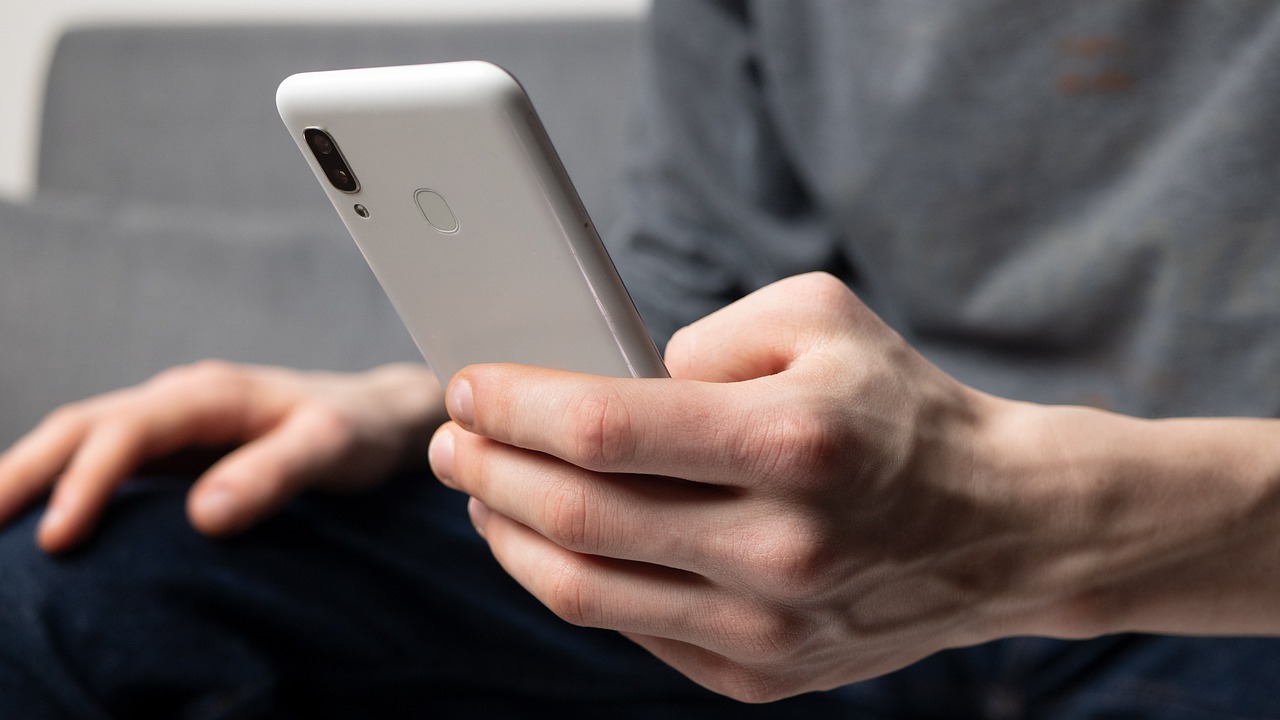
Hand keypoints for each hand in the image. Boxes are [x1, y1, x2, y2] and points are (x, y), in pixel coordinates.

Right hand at [0, 361, 442, 552]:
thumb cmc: (357, 431)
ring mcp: (173, 422)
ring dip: (32, 473)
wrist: (378, 417)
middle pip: (82, 426)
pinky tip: (41, 515)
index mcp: (209, 394)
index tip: (58, 536)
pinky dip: (62, 482)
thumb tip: (206, 515)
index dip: (88, 482)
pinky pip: (105, 458)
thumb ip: (275, 473)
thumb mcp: (331, 448)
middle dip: (23, 470)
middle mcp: (180, 400)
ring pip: (83, 437)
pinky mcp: (175, 447)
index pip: (128, 432)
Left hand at [428, 272, 1044, 700]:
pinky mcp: (763, 676)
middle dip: (488, 470)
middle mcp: (780, 549)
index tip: (469, 385)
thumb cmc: (901, 408)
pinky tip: (553, 540)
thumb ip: (703, 338)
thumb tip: (609, 387)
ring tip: (483, 490)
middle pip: (577, 518)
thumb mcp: (818, 319)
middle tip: (452, 438)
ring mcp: (770, 629)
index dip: (514, 405)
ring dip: (510, 535)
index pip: (604, 429)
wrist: (1003, 525)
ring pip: (586, 593)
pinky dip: (573, 583)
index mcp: (792, 444)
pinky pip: (632, 631)